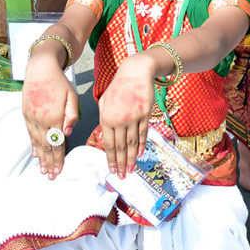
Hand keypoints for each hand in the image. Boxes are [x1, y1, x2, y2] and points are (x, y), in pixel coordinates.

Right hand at [21, 62, 78, 178]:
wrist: (40, 70)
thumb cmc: (60, 82)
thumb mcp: (72, 96)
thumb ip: (72, 114)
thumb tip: (68, 132)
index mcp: (55, 117)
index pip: (57, 143)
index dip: (59, 158)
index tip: (60, 170)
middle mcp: (42, 120)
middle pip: (46, 146)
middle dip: (49, 163)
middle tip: (52, 176)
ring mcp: (32, 118)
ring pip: (37, 142)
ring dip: (41, 158)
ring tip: (43, 170)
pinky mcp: (26, 115)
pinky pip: (30, 134)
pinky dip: (33, 145)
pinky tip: (35, 154)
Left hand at [96, 57, 154, 175]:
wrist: (136, 72)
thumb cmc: (118, 86)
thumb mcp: (105, 100)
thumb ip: (104, 118)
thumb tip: (104, 135)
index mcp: (106, 118)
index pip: (108, 144)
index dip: (110, 159)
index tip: (112, 170)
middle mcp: (119, 120)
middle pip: (120, 147)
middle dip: (120, 163)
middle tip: (122, 177)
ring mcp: (133, 118)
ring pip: (131, 143)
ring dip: (131, 159)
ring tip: (131, 171)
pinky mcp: (145, 114)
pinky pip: (143, 133)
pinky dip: (141, 145)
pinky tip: (139, 154)